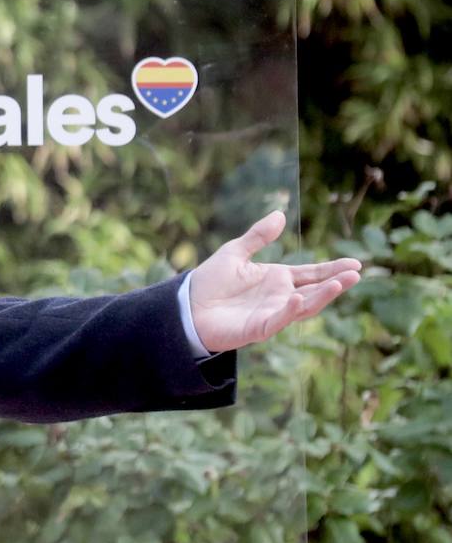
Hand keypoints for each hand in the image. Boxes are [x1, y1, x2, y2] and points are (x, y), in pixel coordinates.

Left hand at [189, 211, 361, 352]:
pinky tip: (298, 298)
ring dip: (322, 296)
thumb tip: (279, 214)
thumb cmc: (210, 282)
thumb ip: (258, 236)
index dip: (332, 269)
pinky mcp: (257, 328)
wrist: (186, 306)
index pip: (312, 274)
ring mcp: (271, 314)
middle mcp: (279, 297)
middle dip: (335, 283)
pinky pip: (277, 321)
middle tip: (356, 273)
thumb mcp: (235, 252)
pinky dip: (289, 311)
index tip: (355, 263)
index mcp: (277, 279)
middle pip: (314, 291)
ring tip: (340, 283)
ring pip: (303, 307)